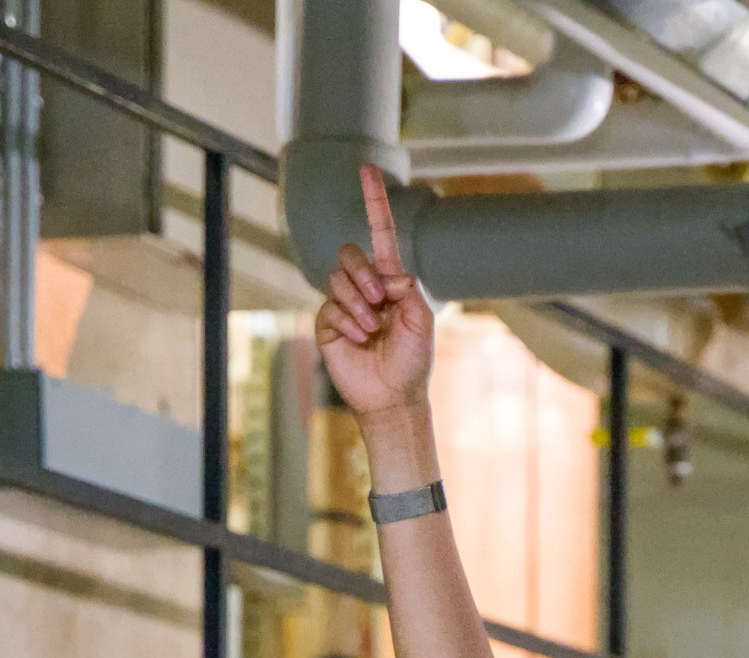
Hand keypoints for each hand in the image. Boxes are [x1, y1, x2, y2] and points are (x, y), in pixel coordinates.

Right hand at [315, 165, 434, 419]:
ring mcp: (343, 304)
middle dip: (363, 275)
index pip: (380, 234)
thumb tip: (387, 274)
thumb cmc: (412, 360)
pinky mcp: (327, 323)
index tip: (368, 169)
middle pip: (349, 253)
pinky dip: (347, 323)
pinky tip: (358, 340)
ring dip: (358, 306)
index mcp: (390, 281)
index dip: (374, 202)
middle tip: (380, 304)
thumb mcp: (421, 320)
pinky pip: (329, 307)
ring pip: (337, 279)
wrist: (392, 396)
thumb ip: (409, 288)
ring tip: (372, 330)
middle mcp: (364, 287)